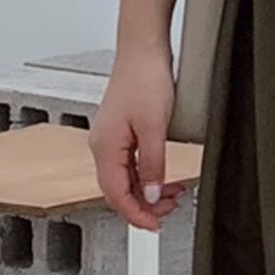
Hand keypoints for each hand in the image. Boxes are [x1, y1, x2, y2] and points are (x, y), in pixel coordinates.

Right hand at [89, 46, 185, 229]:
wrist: (143, 49)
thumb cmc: (145, 78)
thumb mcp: (154, 127)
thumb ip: (152, 164)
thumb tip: (149, 196)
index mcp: (105, 147)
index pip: (115, 195)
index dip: (135, 215)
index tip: (155, 226)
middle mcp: (102, 145)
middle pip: (118, 190)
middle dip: (143, 206)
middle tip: (170, 210)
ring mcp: (110, 138)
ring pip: (124, 178)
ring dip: (146, 190)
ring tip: (172, 194)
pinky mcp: (120, 130)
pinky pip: (129, 163)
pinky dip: (145, 175)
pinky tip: (161, 176)